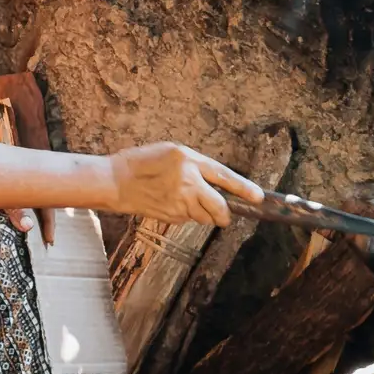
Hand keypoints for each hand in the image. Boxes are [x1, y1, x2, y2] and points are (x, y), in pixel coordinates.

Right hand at [104, 142, 263, 227]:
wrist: (114, 182)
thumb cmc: (140, 163)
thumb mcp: (170, 153)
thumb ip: (194, 165)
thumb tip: (215, 182)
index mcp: (189, 160)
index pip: (224, 176)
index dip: (244, 188)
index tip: (258, 197)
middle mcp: (188, 182)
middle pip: (220, 207)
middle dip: (225, 214)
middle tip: (224, 214)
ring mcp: (179, 202)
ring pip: (205, 217)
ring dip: (202, 213)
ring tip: (183, 200)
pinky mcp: (171, 217)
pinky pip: (188, 220)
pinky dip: (186, 215)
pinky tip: (170, 204)